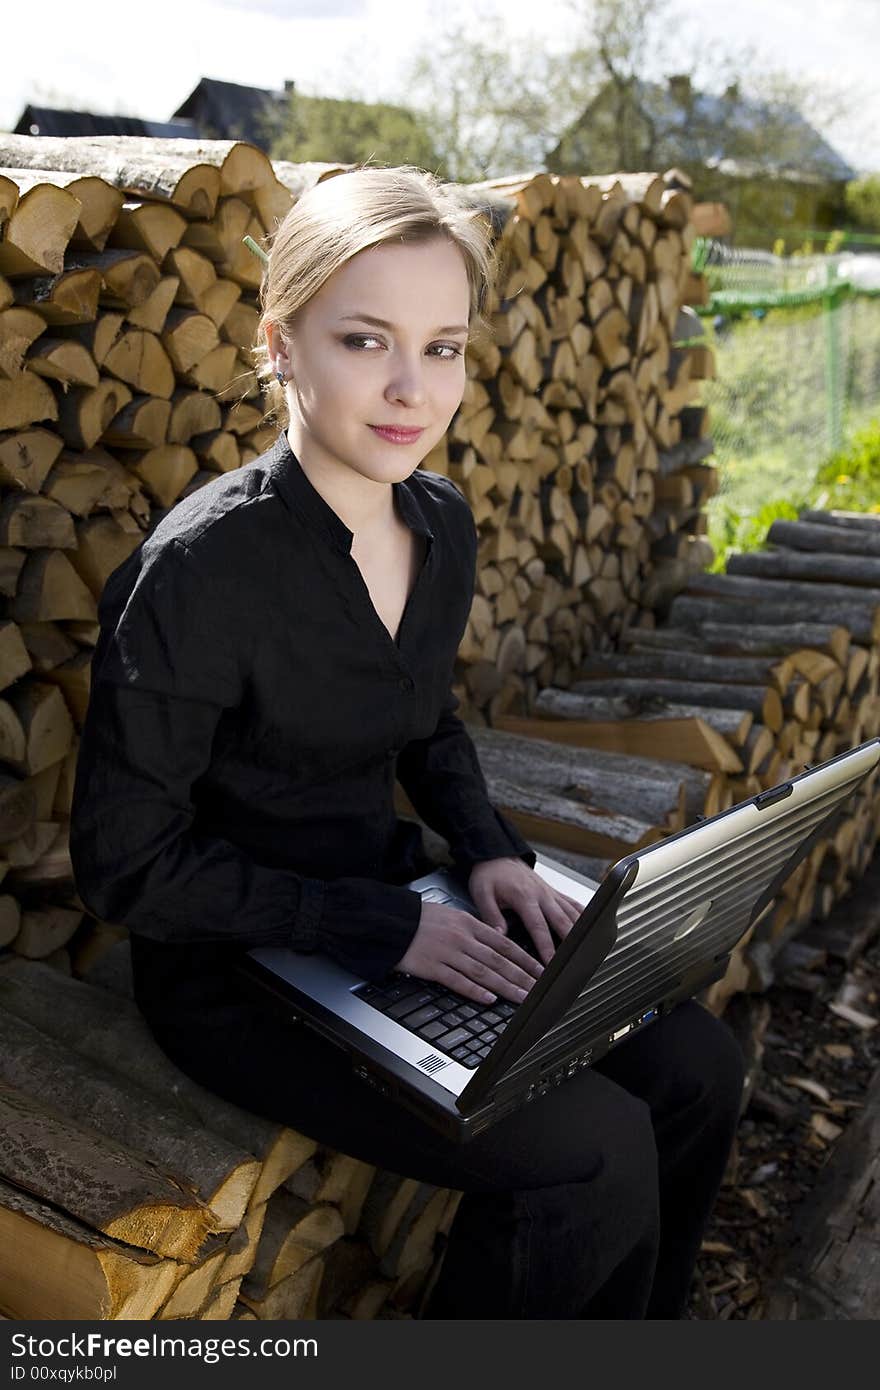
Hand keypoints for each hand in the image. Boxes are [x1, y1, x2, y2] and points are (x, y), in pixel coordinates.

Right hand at [394, 900, 543, 1004]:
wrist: (391, 920)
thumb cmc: (420, 918)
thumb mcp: (452, 916)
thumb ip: (474, 929)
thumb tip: (496, 941)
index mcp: (469, 924)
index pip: (505, 944)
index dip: (525, 959)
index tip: (539, 971)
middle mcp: (462, 938)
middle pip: (498, 961)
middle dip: (522, 977)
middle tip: (538, 990)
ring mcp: (448, 953)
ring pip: (483, 973)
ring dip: (505, 987)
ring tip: (521, 998)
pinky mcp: (432, 967)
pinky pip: (458, 981)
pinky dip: (475, 991)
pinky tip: (489, 999)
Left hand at [468, 857, 583, 965]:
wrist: (497, 855)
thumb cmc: (489, 874)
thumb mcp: (482, 893)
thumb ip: (491, 915)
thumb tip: (500, 935)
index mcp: (524, 896)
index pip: (538, 926)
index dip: (547, 946)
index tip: (551, 963)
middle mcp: (541, 895)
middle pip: (562, 921)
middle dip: (570, 943)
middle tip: (575, 961)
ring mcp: (550, 893)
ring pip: (572, 913)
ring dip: (581, 931)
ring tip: (588, 949)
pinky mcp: (553, 892)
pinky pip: (572, 904)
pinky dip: (583, 915)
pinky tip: (592, 926)